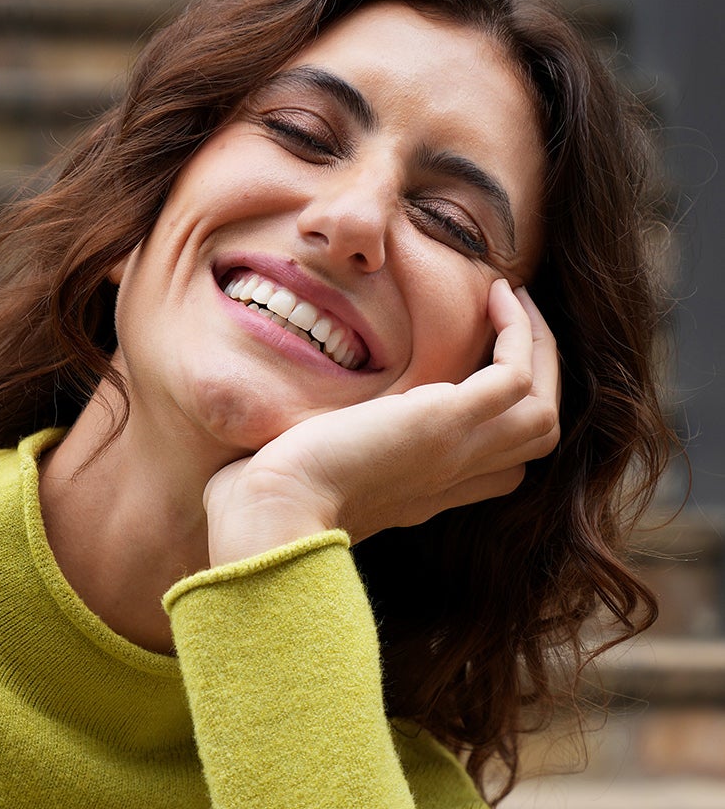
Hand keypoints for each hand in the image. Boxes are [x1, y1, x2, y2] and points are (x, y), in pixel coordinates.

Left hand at [202, 281, 559, 565]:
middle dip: (539, 372)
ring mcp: (455, 452)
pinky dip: (518, 331)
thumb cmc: (265, 502)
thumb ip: (312, 454)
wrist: (269, 513)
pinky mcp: (448, 424)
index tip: (476, 359)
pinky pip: (519, 375)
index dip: (502, 418)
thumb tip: (274, 440)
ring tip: (511, 300)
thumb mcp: (303, 474)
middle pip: (535, 437)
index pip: (496, 470)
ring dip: (540, 348)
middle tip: (511, 316)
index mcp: (420, 493)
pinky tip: (494, 294)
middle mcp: (448, 478)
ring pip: (543, 411)